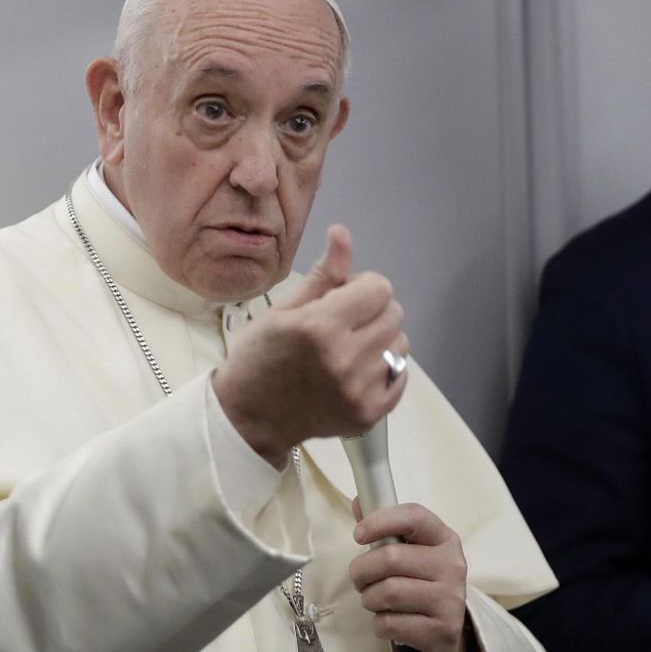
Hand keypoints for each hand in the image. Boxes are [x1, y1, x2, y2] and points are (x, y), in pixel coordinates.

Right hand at [212, 225, 409, 466]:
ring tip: (349, 350)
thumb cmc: (260, 358)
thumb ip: (323, 274)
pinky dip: (385, 370)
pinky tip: (356, 373)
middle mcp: (345, 359)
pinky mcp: (369, 414)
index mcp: (320, 326)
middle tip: (344, 325)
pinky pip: (400, 376)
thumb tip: (342, 233)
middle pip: (394, 313)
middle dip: (373, 311)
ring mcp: (359, 391)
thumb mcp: (283, 310)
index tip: (341, 299)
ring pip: (401, 344)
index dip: (362, 287)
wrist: (249, 418)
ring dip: (381, 341)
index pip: (379, 287)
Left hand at [349, 501, 469, 651]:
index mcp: (445, 539)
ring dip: (369, 598)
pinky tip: (388, 620)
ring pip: (388, 592)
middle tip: (359, 578)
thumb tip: (359, 502)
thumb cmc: (423, 584)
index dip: (380, 521)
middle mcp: (452, 566)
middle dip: (362, 570)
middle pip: (391, 558)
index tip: (358, 534)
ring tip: (373, 599)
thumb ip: (386, 528)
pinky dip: (380, 624)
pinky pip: (391, 623)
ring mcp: (450, 599)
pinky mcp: (442, 630)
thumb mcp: (412, 553)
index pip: (414, 516)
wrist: (448, 632)